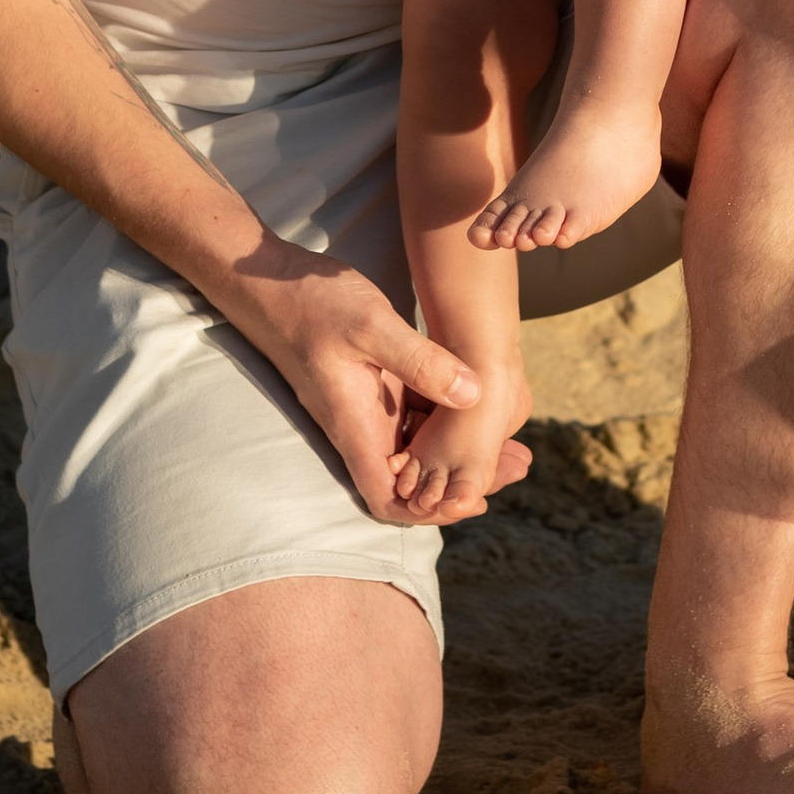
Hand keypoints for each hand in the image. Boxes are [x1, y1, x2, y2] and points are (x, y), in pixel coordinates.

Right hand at [221, 234, 528, 522]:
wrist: (272, 281)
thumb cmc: (312, 302)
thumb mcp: (371, 325)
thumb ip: (420, 361)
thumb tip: (474, 395)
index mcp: (356, 427)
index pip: (389, 498)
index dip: (429, 512)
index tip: (475, 497)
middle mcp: (363, 426)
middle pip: (416, 479)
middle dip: (464, 481)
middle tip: (521, 463)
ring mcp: (370, 407)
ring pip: (420, 448)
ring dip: (461, 450)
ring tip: (516, 441)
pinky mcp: (377, 386)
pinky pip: (417, 417)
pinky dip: (449, 418)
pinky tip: (484, 401)